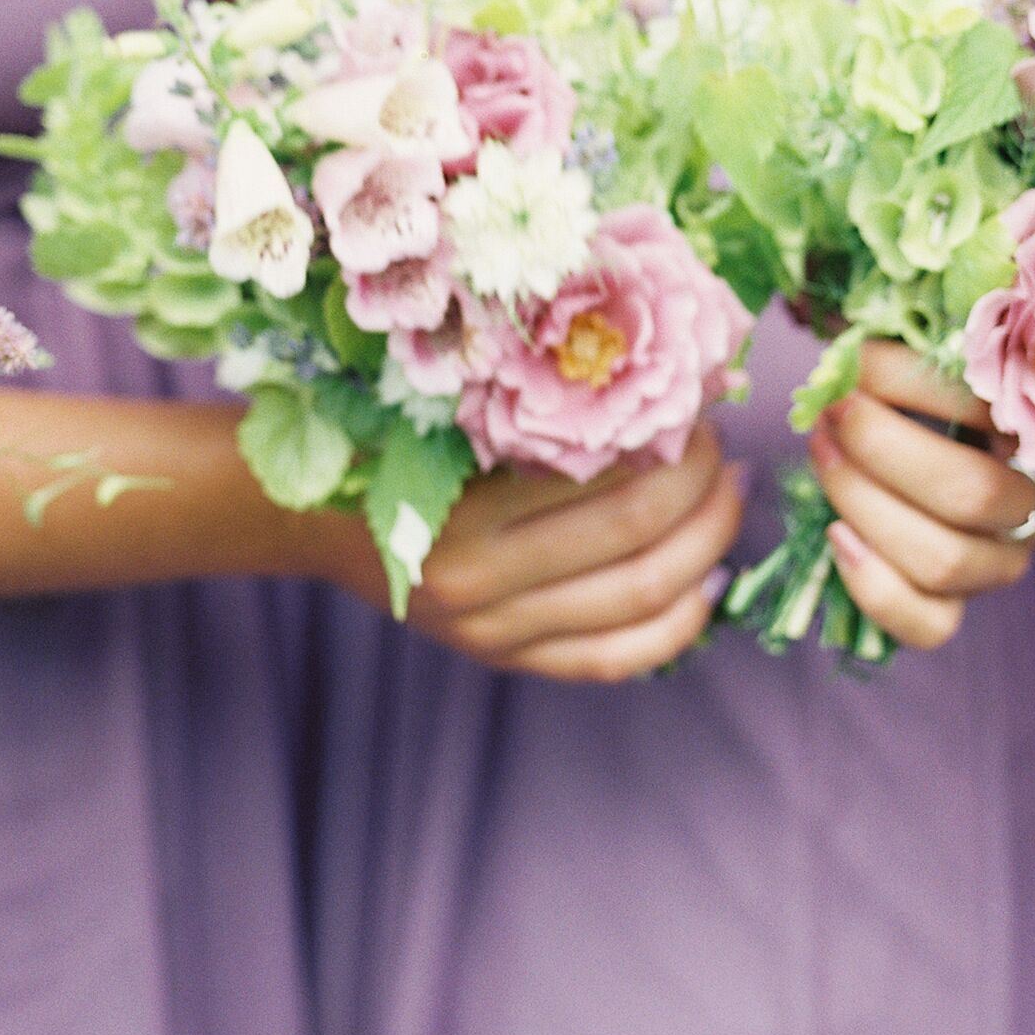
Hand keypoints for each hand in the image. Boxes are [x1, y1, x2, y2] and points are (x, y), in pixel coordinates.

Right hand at [312, 424, 746, 683]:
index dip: (677, 445)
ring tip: (729, 498)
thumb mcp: (445, 407)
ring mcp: (493, 632)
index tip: (698, 405)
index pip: (610, 483)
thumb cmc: (381, 436)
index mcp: (464, 507)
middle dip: (703, 489)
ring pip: (639, 602)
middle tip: (721, 445)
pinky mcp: (503, 660)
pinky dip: (676, 625)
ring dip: (708, 547)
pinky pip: (612, 660)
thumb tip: (653, 375)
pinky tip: (707, 583)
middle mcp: (478, 581)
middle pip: (638, 541)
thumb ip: (534, 402)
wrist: (305, 517)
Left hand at [810, 342, 1034, 651]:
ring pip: (943, 561)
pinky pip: (927, 625)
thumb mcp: (929, 339)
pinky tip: (836, 534)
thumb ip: (923, 325)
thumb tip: (872, 318)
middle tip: (833, 409)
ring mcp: (1002, 565)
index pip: (1000, 416)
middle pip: (970, 496)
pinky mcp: (954, 609)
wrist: (897, 433)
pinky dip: (872, 584)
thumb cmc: (916, 376)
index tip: (861, 359)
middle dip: (883, 449)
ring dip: (863, 502)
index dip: (919, 388)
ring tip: (822, 449)